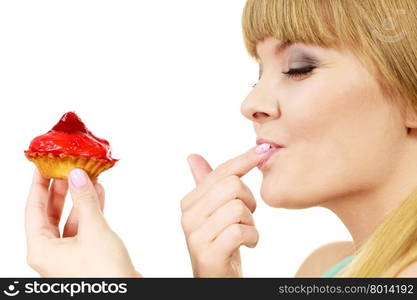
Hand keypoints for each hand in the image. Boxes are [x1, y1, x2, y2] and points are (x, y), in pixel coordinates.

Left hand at [25, 168, 140, 276]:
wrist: (128, 294)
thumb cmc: (104, 273)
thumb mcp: (93, 229)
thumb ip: (84, 200)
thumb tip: (77, 175)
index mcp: (42, 250)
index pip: (34, 209)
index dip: (38, 186)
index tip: (42, 166)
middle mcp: (51, 253)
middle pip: (50, 214)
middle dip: (61, 190)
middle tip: (65, 168)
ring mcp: (68, 254)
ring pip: (70, 219)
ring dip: (79, 199)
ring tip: (86, 177)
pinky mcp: (85, 254)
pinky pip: (83, 227)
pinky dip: (90, 210)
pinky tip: (98, 194)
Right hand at [181, 147, 260, 276]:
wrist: (216, 278)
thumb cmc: (220, 240)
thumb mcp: (214, 211)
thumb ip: (207, 184)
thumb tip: (192, 156)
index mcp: (189, 202)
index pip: (220, 172)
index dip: (244, 160)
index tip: (263, 150)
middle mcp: (188, 216)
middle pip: (232, 186)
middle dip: (249, 200)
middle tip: (247, 215)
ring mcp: (196, 236)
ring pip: (238, 208)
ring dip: (251, 222)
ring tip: (244, 232)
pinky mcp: (208, 254)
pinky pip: (241, 231)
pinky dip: (252, 237)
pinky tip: (247, 243)